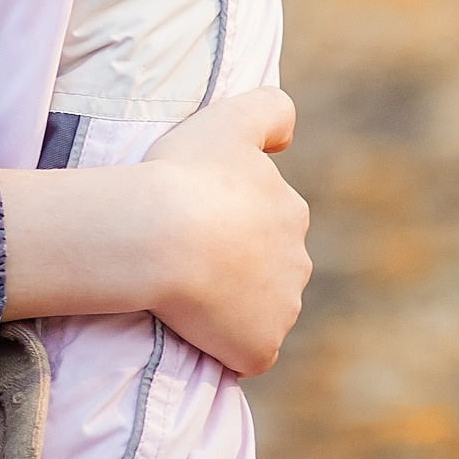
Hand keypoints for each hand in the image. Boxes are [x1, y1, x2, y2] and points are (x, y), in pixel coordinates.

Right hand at [141, 89, 311, 376]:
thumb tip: (289, 131)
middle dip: (237, 263)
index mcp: (290, 212)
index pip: (268, 219)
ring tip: (181, 288)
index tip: (195, 212)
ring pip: (258, 309)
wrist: (161, 235)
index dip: (232, 218)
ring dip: (230, 302)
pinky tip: (189, 323)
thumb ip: (269, 109)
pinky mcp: (258, 349)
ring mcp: (281, 311)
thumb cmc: (187, 173)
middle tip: (184, 251)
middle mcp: (297, 263)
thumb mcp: (228, 119)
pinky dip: (223, 342)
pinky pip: (243, 350)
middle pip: (268, 267)